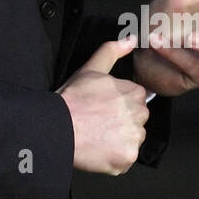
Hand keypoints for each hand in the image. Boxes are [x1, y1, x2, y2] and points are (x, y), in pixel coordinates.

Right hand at [57, 36, 149, 174]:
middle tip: (99, 121)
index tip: (102, 107)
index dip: (117, 104)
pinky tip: (98, 149)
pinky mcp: (127, 157)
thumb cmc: (74, 98)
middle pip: (136, 120)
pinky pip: (125, 159)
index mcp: (134, 93)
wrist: (59, 125)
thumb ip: (112, 51)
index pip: (135, 100)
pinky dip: (114, 157)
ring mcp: (134, 138)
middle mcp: (139, 115)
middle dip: (122, 122)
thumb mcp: (91, 68)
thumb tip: (131, 39)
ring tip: (97, 135)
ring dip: (119, 140)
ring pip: (132, 140)